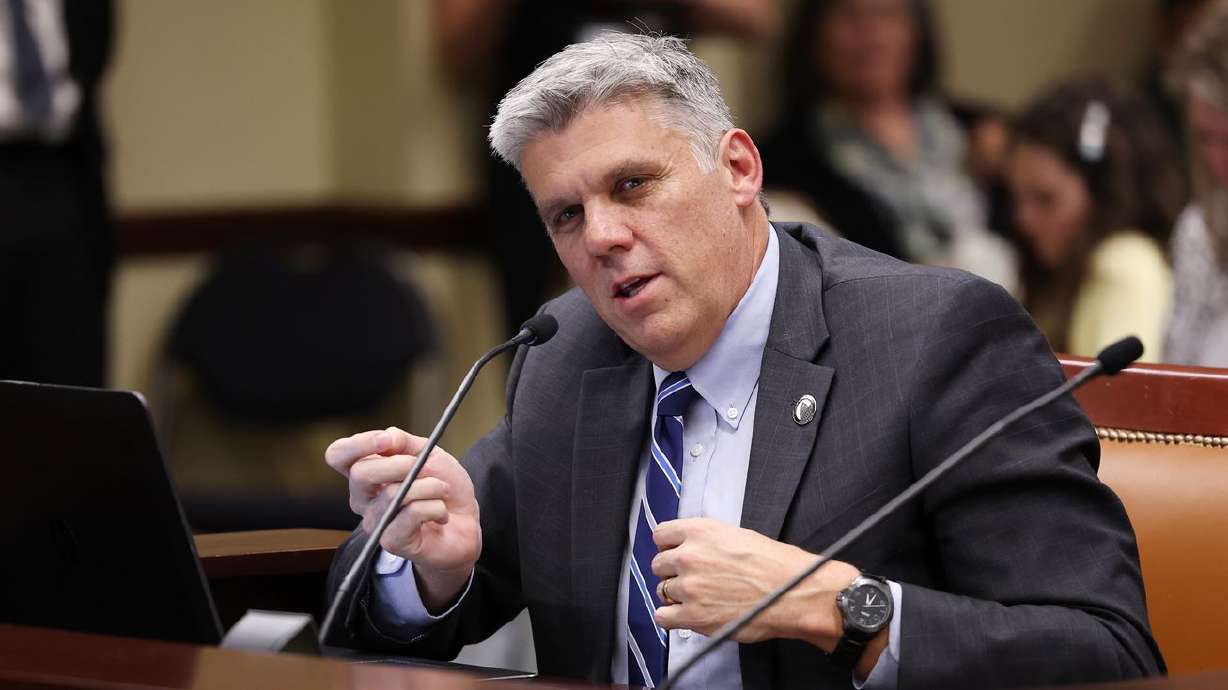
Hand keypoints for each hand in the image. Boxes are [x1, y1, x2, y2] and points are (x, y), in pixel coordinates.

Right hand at [325, 427, 480, 609]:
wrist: (466, 523)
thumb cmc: (442, 487)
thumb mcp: (428, 453)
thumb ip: (403, 441)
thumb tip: (386, 437)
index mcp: (366, 472)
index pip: (338, 455)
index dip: (358, 444)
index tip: (387, 441)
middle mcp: (363, 498)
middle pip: (361, 473)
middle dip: (400, 464)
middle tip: (427, 467)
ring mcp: (375, 521)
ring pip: (393, 494)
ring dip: (429, 486)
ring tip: (442, 490)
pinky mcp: (391, 541)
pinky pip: (412, 514)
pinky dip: (435, 507)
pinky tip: (441, 514)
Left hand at [650, 518, 858, 646]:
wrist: (793, 593)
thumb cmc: (775, 565)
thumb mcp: (738, 535)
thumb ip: (707, 540)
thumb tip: (691, 548)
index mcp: (701, 531)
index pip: (661, 534)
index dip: (669, 546)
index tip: (674, 554)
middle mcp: (689, 556)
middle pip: (658, 564)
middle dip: (672, 572)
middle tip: (691, 579)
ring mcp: (689, 587)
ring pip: (661, 590)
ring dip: (675, 595)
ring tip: (697, 598)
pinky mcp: (693, 616)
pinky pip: (663, 616)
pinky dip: (671, 617)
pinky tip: (686, 615)